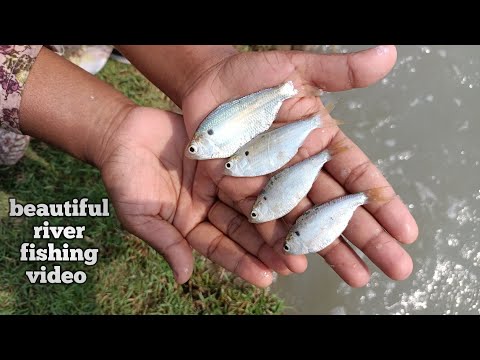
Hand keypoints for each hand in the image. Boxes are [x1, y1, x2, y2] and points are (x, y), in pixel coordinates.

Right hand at [99, 107, 288, 285]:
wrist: (122, 131)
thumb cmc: (123, 176)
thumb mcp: (140, 214)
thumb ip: (165, 242)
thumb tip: (184, 277)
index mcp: (190, 224)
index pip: (220, 247)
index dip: (242, 262)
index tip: (266, 278)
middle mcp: (209, 205)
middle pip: (243, 228)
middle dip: (269, 246)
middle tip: (297, 262)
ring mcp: (219, 181)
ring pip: (252, 201)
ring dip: (276, 217)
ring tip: (303, 233)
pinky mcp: (225, 156)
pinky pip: (250, 168)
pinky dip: (269, 179)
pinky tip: (291, 189)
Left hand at [179, 45, 418, 286]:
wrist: (208, 84)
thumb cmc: (254, 74)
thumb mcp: (298, 68)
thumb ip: (340, 71)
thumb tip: (388, 55)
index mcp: (320, 142)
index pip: (359, 176)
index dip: (383, 203)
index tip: (407, 231)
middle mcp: (301, 167)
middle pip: (338, 206)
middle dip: (368, 237)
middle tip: (397, 268)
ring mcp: (273, 182)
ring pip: (306, 220)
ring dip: (331, 249)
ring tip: (357, 277)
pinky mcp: (243, 189)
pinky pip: (263, 218)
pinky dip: (279, 240)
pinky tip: (297, 263)